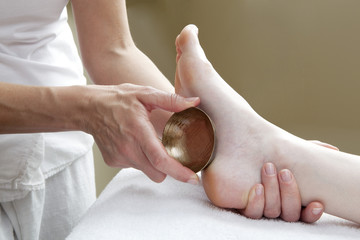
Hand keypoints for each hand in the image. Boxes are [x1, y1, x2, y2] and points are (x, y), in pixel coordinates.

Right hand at [83, 83, 199, 182]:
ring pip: (147, 171)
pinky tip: (134, 142)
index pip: (161, 160)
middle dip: (170, 168)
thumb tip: (195, 102)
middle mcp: (128, 148)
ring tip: (147, 140)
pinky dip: (140, 158)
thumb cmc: (118, 99)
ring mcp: (119, 157)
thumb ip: (171, 100)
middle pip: (158, 173)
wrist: (88, 108)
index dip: (179, 172)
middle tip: (174, 153)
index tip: (193, 179)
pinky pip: (135, 166)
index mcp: (138, 131)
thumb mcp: (145, 93)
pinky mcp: (113, 162)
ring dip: (153, 162)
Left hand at [241, 140, 338, 221]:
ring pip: (271, 212)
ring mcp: (259, 208)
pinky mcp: (241, 206)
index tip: (317, 203)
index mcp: (289, 199)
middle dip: (290, 194)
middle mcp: (276, 207)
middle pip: (289, 213)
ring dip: (273, 193)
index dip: (311, 213)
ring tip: (268, 169)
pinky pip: (250, 213)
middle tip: (284, 172)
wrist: (233, 150)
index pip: (305, 214)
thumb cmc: (263, 153)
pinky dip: (255, 202)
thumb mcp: (284, 150)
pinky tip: (256, 187)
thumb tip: (332, 150)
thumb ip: (305, 150)